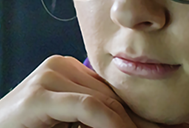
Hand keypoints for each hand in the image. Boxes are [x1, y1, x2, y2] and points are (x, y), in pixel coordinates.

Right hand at [0, 55, 173, 127]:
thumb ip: (97, 122)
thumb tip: (143, 127)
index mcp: (69, 73)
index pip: (117, 96)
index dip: (150, 117)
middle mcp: (60, 66)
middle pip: (115, 99)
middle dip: (146, 124)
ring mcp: (48, 76)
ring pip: (106, 104)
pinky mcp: (38, 93)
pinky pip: (87, 109)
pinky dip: (110, 127)